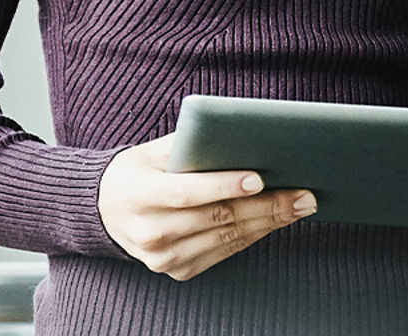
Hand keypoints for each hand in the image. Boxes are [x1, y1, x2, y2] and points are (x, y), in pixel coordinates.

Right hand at [96, 134, 316, 280]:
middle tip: (303, 194)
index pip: (187, 192)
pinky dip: (252, 236)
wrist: (104, 210)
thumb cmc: (136, 171)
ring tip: (300, 206)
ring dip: (269, 223)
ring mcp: (164, 257)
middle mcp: (151, 232)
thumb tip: (238, 137)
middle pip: (217, 218)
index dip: (224, 186)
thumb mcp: (150, 151)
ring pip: (226, 238)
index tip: (259, 178)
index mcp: (140, 195)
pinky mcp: (177, 270)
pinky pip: (224, 252)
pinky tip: (274, 221)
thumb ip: (188, 145)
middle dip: (266, 206)